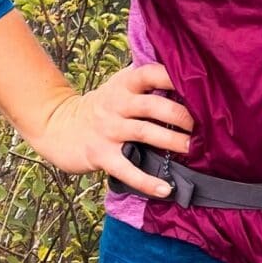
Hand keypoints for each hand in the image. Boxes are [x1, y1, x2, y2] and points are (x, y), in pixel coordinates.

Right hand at [27, 62, 196, 198]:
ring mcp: (108, 130)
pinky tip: (165, 188)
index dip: (174, 77)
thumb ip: (145, 82)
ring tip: (193, 149)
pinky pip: (127, 169)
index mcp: (123, 85)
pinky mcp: (101, 155)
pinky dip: (147, 181)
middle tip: (204, 125)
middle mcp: (115, 104)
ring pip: (144, 133)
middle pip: (153, 105)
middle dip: (181, 115)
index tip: (200, 85)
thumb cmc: (101, 107)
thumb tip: (185, 76)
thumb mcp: (118, 87)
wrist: (57, 127)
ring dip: (171, 141)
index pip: (150, 73)